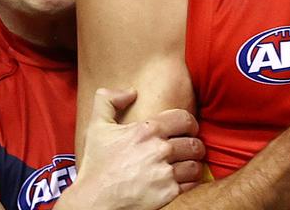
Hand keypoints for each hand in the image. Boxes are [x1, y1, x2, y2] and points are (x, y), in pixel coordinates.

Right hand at [60, 88, 205, 209]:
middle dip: (194, 146)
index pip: (185, 119)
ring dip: (193, 164)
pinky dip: (190, 182)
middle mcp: (159, 149)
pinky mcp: (168, 193)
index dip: (190, 124)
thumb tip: (131, 91)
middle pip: (194, 143)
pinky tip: (182, 181)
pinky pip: (192, 184)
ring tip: (186, 166)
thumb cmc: (96, 164)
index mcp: (147, 130)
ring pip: (196, 164)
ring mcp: (165, 172)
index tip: (187, 130)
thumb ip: (108, 100)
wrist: (94, 201)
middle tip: (189, 150)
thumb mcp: (96, 126)